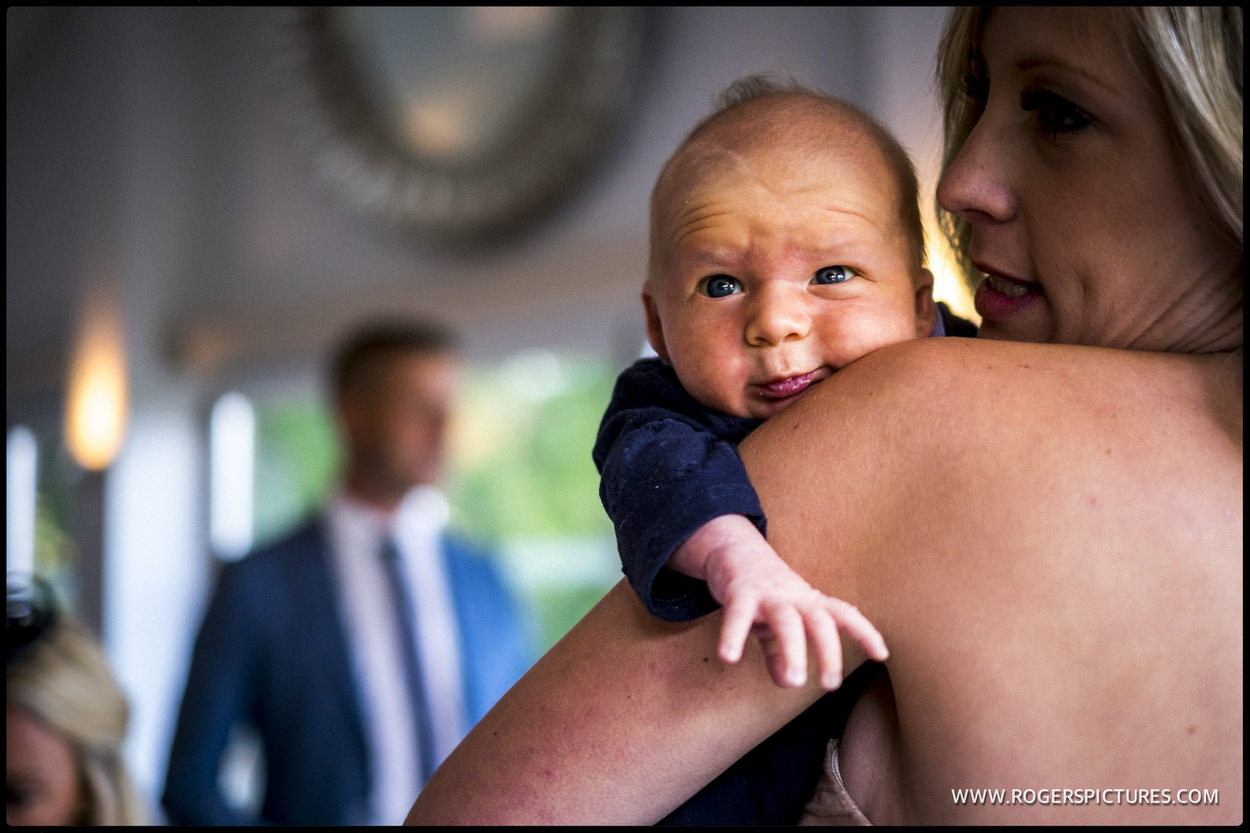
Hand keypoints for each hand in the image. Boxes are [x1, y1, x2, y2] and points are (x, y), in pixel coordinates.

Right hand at [671, 515, 887, 688]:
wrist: (732, 547)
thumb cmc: (762, 590)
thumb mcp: (776, 622)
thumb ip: (780, 653)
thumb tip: (787, 681)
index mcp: (808, 602)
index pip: (843, 615)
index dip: (864, 632)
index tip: (881, 655)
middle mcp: (794, 596)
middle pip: (820, 621)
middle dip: (829, 652)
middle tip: (831, 685)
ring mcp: (768, 593)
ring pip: (787, 620)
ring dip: (793, 650)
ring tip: (793, 681)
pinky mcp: (739, 592)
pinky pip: (738, 614)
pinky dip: (733, 636)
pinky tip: (728, 658)